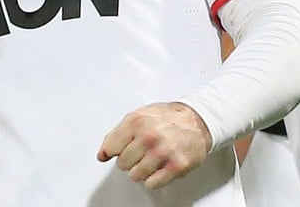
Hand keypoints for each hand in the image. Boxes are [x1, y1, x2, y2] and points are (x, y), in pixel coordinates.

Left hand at [97, 102, 211, 188]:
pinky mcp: (175, 166)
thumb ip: (118, 134)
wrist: (197, 120)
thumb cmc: (168, 118)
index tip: (120, 151)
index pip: (111, 148)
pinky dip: (153, 179)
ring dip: (142, 171)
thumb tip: (102, 154)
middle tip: (141, 152)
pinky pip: (152, 184)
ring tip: (151, 159)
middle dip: (130, 160)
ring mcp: (162, 151)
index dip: (114, 151)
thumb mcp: (139, 116)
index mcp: (137, 121)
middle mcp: (149, 136)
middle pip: (122, 164)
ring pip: (135, 176)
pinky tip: (159, 167)